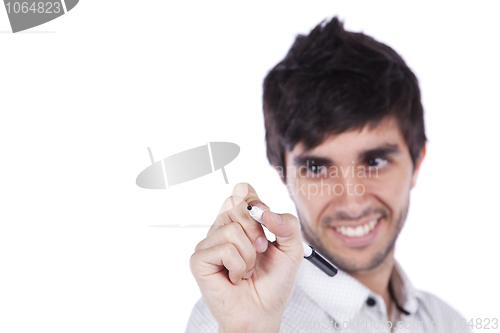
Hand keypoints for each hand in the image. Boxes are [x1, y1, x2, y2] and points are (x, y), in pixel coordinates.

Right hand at [190, 183, 303, 332]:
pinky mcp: (199, 260)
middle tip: (261, 250)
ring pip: (231, 228)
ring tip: (248, 269)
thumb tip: (266, 212)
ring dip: (249, 255)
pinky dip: (238, 266)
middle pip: (235, 203)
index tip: (267, 223)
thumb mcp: (292, 249)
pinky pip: (224, 249)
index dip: (255, 202)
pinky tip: (236, 277)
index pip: (242, 191)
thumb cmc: (273, 283)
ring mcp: (209, 243)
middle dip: (256, 229)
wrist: (264, 313)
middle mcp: (223, 228)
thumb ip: (288, 225)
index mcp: (242, 221)